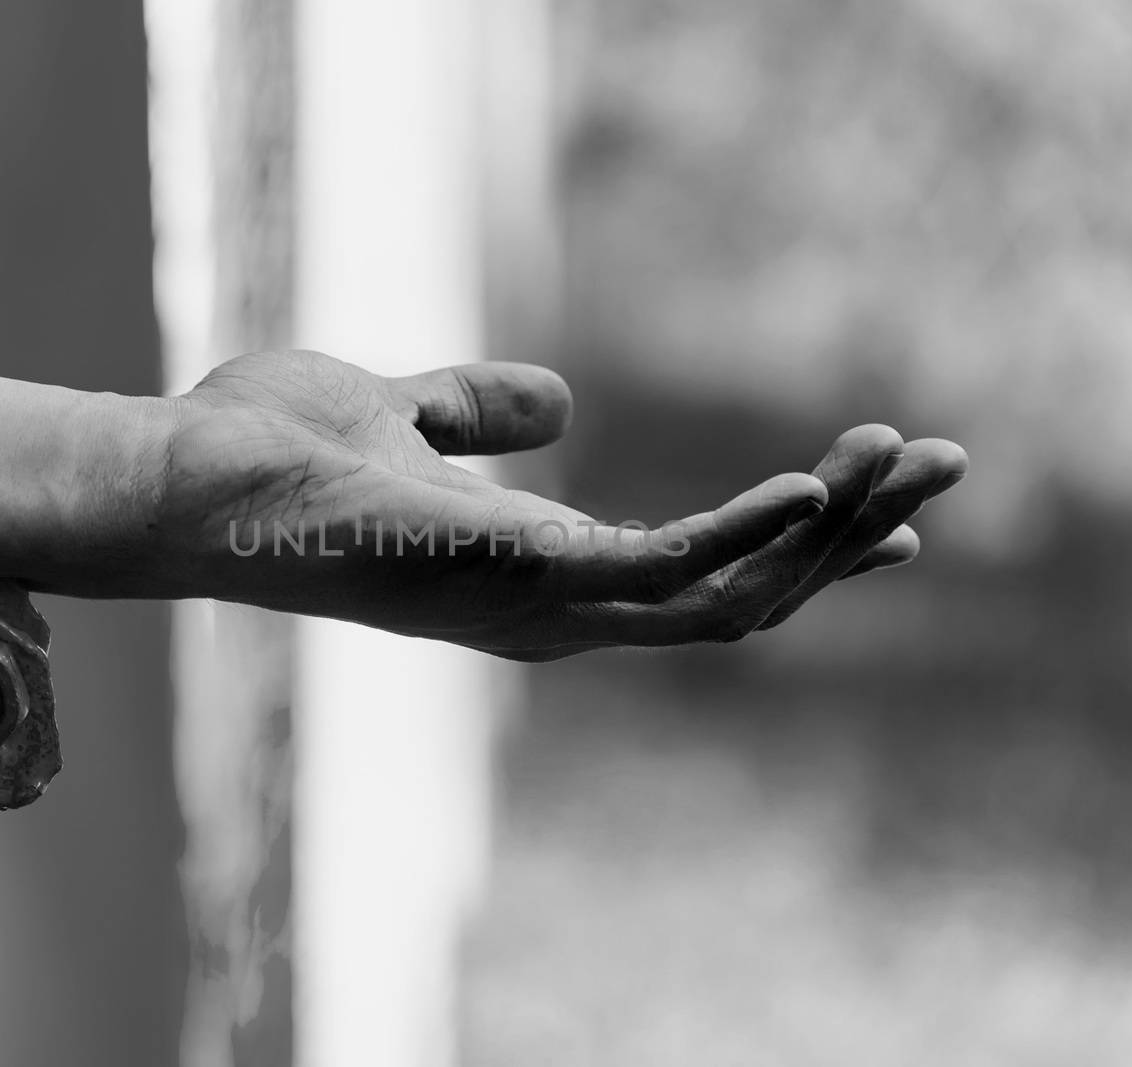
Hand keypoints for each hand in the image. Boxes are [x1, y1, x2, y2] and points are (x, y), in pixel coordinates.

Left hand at [143, 350, 965, 659]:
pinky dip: (745, 533)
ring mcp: (540, 608)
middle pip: (741, 594)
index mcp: (538, 573)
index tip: (882, 507)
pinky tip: (812, 482)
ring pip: (728, 597)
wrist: (189, 479)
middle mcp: (554, 610)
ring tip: (909, 456)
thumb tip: (558, 406)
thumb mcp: (402, 411)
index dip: (797, 546)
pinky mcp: (519, 580)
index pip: (698, 574)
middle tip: (942, 466)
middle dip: (848, 539)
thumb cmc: (274, 454)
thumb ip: (481, 411)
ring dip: (825, 532)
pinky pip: (663, 573)